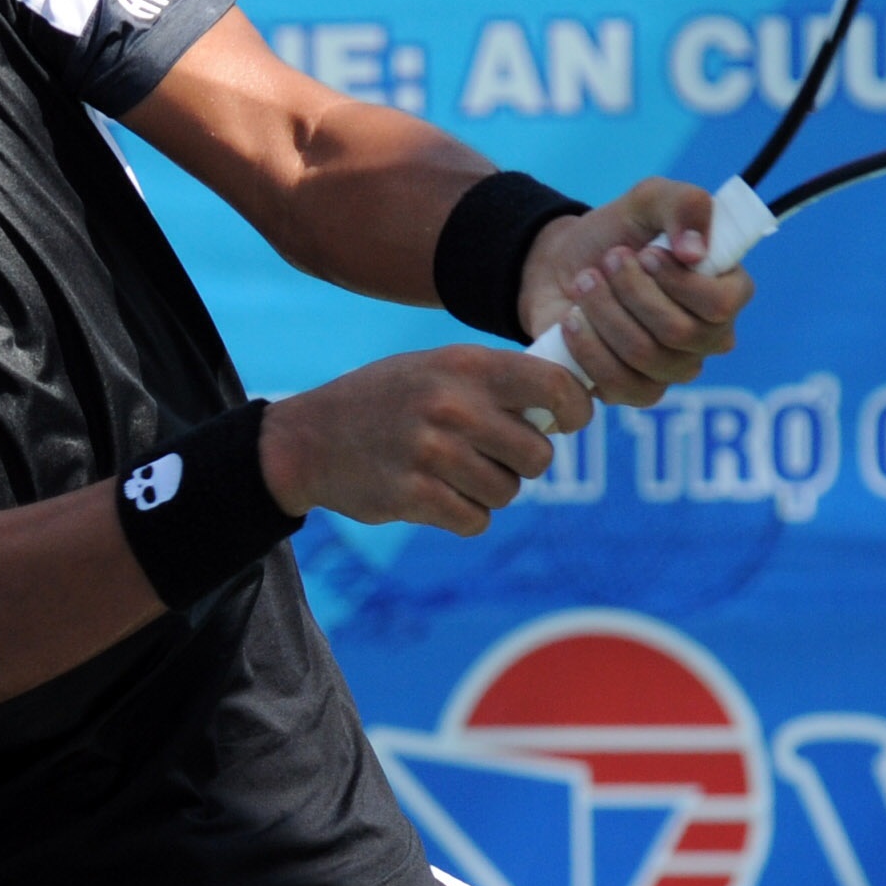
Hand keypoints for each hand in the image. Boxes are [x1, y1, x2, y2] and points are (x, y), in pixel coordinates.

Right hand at [260, 346, 591, 535]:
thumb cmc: (385, 400)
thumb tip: (565, 402)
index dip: (575, 409)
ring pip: (508, 492)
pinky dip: (463, 516)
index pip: (553, 386)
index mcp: (464, 364)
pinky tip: (435, 494)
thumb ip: (493, 380)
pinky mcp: (415, 496)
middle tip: (492, 454)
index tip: (570, 421)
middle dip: (522, 462)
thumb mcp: (436, 367)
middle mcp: (452, 405)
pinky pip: (475, 520)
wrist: (309, 439)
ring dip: (489, 491)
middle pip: (537, 454)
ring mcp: (432, 452)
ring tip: (453, 472)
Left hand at [517, 176, 754, 405]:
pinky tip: (572, 319)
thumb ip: (685, 205)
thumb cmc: (617, 232)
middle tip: (608, 260)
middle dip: (631, 290)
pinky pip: (618, 384)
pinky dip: (587, 347)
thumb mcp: (650, 199)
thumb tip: (695, 252)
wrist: (562, 263)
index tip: (645, 252)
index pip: (723, 304)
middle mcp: (709, 337)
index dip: (679, 281)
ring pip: (644, 355)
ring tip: (585, 281)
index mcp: (727, 291)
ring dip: (604, 311)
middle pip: (678, 331)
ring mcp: (674, 369)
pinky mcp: (635, 391)